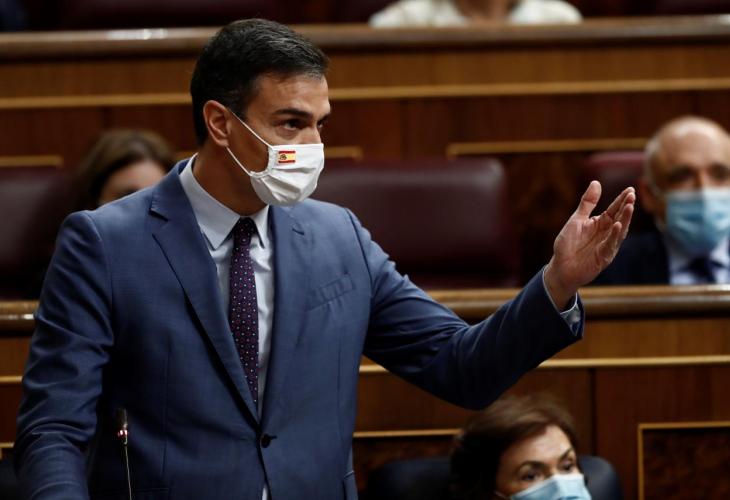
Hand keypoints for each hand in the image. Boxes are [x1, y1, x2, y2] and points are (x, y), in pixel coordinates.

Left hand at [544, 181, 634, 307]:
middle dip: (626, 207)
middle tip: (632, 195)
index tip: (630, 189)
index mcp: (600, 223)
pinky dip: (615, 235)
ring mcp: (607, 245)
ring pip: (619, 231)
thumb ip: (587, 203)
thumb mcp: (577, 220)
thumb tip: (596, 182)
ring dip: (625, 219)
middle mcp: (607, 233)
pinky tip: (618, 225)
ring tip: (629, 207)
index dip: (621, 200)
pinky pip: (610, 245)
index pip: (614, 209)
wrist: (561, 267)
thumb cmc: (568, 244)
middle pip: (620, 218)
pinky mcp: (603, 257)